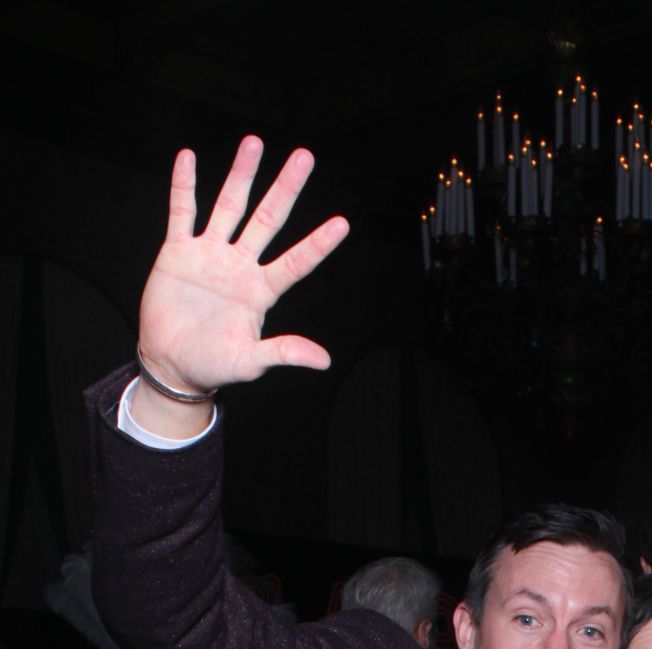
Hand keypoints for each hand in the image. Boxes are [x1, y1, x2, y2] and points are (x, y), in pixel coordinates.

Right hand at [136, 137, 348, 409]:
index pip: (296, 263)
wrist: (172, 363)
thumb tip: (323, 360)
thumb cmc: (213, 365)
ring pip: (229, 206)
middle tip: (305, 157)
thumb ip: (284, 353)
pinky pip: (182, 213)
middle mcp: (239, 266)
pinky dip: (183, 186)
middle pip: (268, 220)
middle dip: (286, 188)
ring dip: (241, 175)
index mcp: (261, 291)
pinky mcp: (178, 252)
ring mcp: (209, 255)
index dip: (318, 244)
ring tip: (254, 143)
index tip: (342, 224)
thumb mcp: (251, 362)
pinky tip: (188, 157)